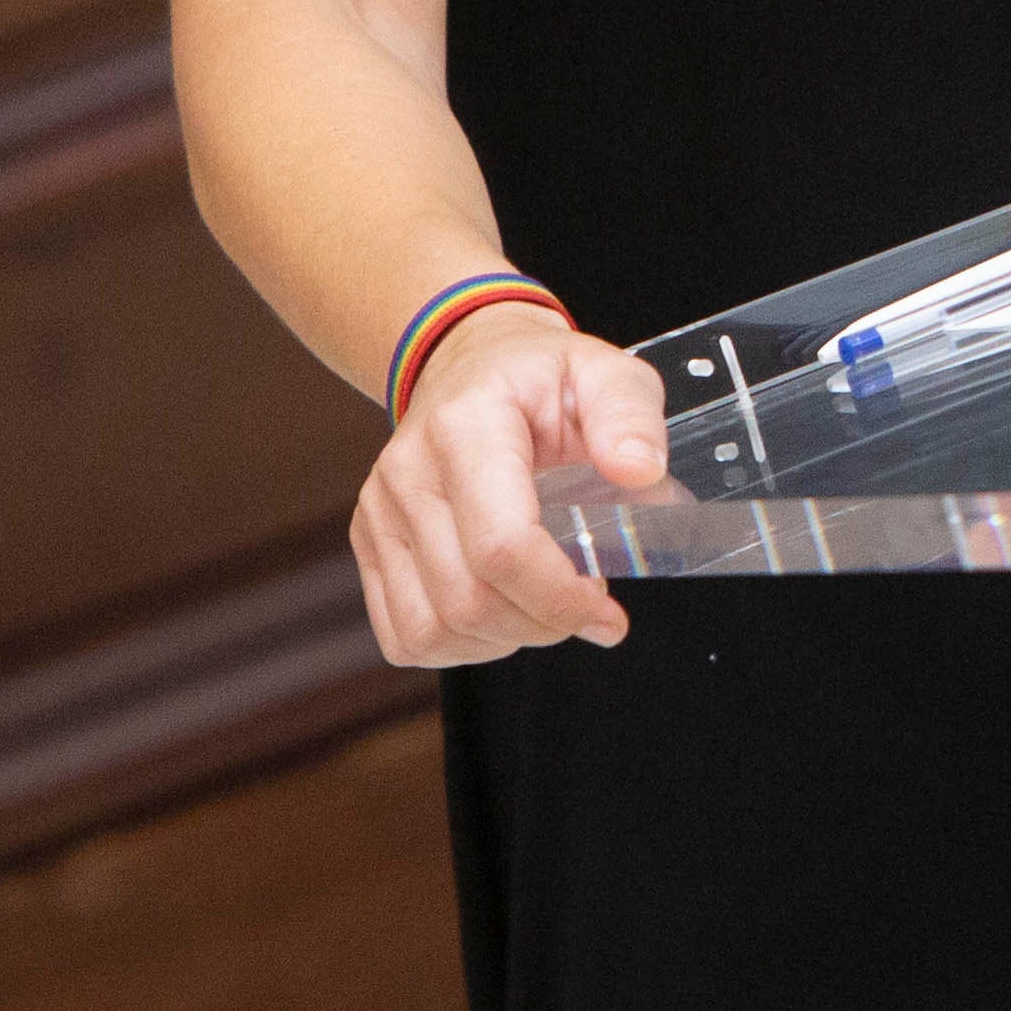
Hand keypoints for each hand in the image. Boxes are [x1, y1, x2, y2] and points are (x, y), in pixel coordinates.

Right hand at [351, 308, 670, 667]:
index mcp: (465, 425)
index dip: (560, 597)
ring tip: (545, 605)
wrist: (470, 364)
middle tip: (588, 606)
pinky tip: (502, 612)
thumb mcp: (603, 371)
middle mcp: (408, 472)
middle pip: (468, 599)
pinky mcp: (370, 544)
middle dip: (543, 623)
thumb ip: (629, 414)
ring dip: (504, 639)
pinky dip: (461, 646)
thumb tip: (640, 470)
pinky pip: (405, 635)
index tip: (607, 610)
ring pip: (433, 630)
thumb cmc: (541, 377)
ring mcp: (379, 513)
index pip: (501, 546)